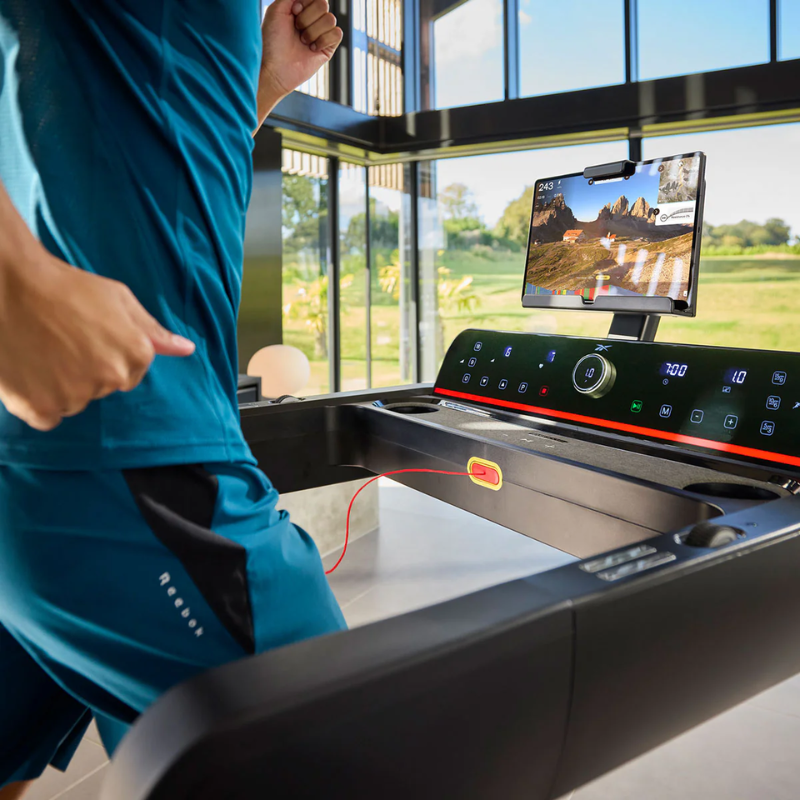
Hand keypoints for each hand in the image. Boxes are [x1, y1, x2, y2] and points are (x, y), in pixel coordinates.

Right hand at [0, 248, 194, 430]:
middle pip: (102, 388)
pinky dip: (38, 401)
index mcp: (136, 355)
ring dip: (61, 386)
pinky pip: (48, 417)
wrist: (9, 285)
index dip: (106, 354)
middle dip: (86, 370)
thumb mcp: (119, 299)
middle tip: (60, 340)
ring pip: (74, 402)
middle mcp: (112, 378)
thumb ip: (153, 331)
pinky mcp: (41, 407)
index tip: (86, 334)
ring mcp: (76, 395)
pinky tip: (29, 373)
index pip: (129, 373)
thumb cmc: (66, 288)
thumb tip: (187, 349)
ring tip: (41, 351)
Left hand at [258, 0, 342, 113]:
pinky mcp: (328, 47)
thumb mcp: (277, 10)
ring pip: (330, 19)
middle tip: (297, 29)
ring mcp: (321, 32)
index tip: (293, 11)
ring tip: (302, 41)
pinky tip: (312, 49)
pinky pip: (337, 34)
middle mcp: (313, 18)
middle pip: (324, 4)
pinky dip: (322, 41)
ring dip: (312, 31)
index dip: (305, 2)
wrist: (276, 68)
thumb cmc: (272, 41)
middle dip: (307, 18)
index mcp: (301, 6)